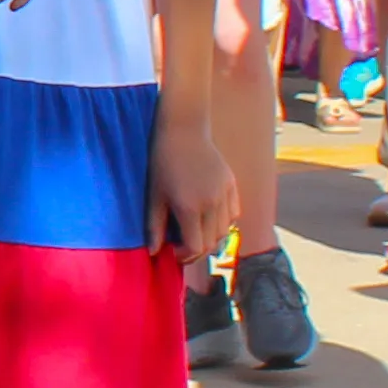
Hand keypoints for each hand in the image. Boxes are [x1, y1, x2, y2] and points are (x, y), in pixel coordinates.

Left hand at [143, 107, 232, 265]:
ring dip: (211, 238)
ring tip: (195, 232)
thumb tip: (153, 252)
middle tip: (183, 247)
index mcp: (189, 208)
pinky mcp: (232, 185)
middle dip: (197, 250)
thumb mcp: (154, 195)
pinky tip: (209, 218)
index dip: (185, 257)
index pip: (196, 247)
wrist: (184, 130)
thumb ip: (154, 226)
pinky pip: (234, 214)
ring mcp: (224, 194)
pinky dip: (224, 222)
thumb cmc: (162, 162)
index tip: (174, 254)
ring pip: (225, 230)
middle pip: (212, 242)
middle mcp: (211, 204)